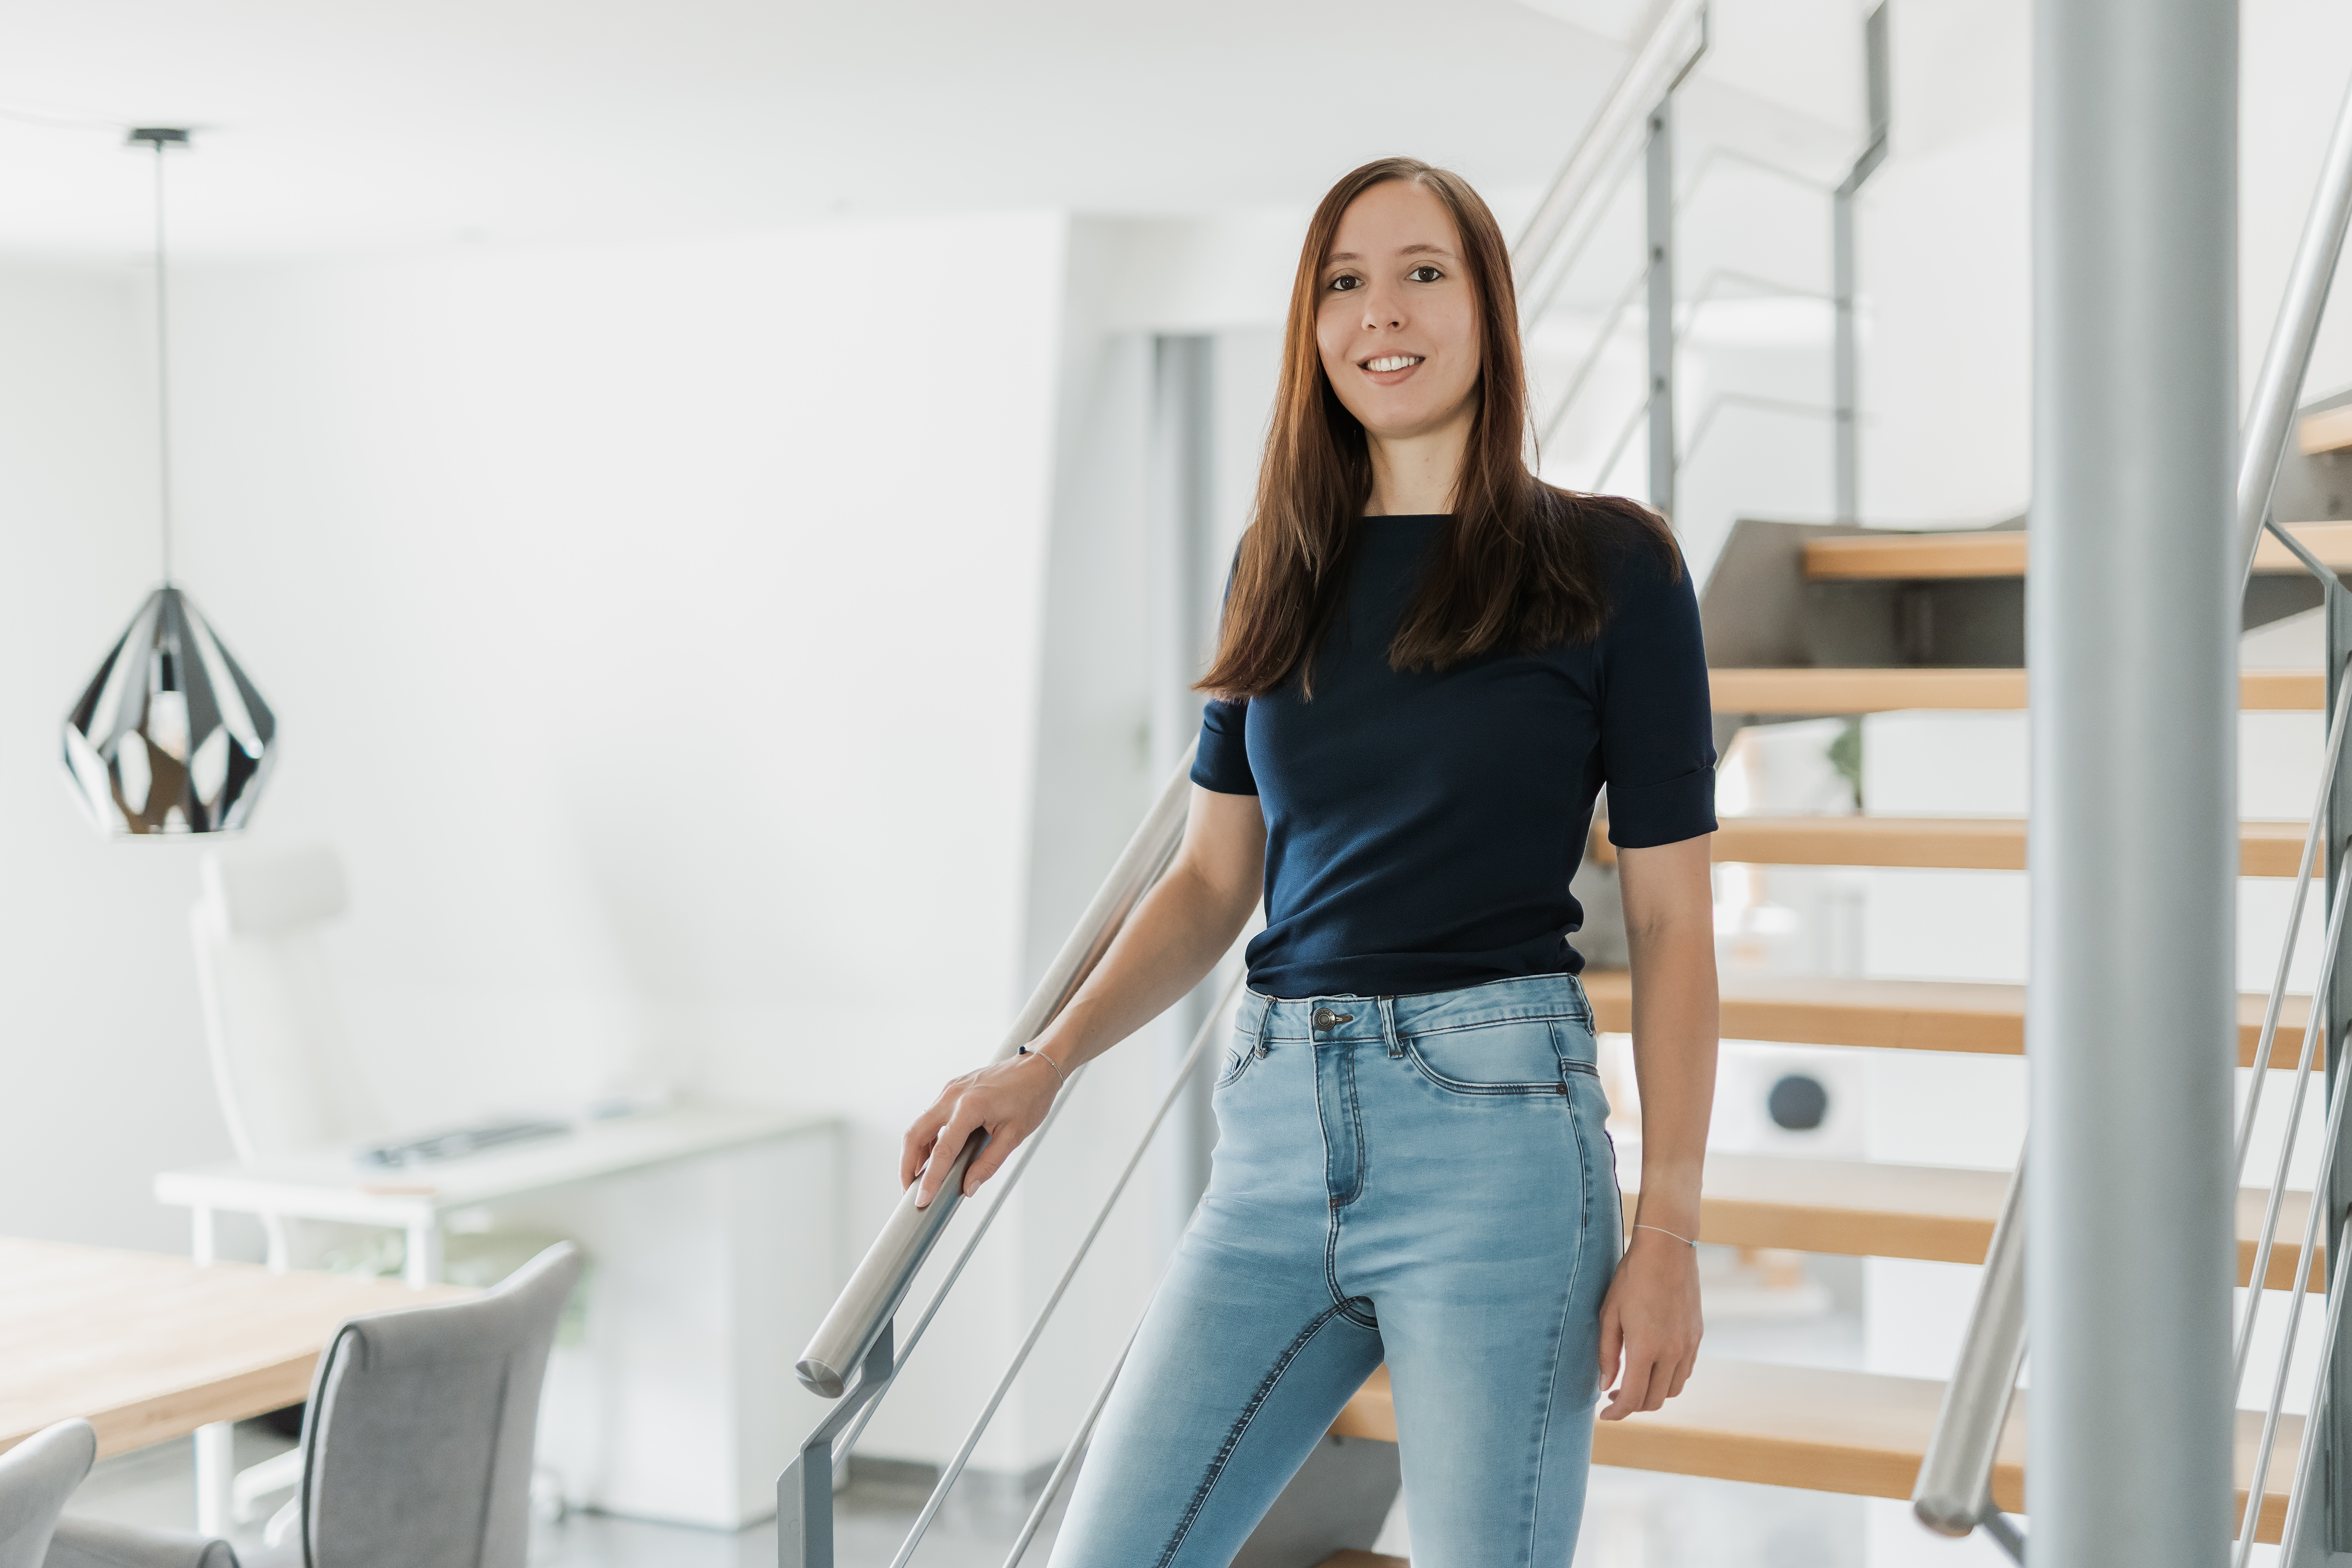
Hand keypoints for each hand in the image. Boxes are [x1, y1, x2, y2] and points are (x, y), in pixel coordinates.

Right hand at [900, 1052, 1063, 1208]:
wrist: (1037, 1066)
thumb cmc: (1031, 1096)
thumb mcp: (1014, 1136)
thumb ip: (989, 1163)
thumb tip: (969, 1187)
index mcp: (970, 1107)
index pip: (942, 1150)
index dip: (930, 1179)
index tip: (922, 1200)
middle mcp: (953, 1095)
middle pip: (914, 1134)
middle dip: (906, 1166)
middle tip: (909, 1191)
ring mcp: (949, 1090)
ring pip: (919, 1124)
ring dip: (914, 1152)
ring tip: (920, 1178)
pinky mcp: (952, 1089)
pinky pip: (931, 1116)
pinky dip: (927, 1138)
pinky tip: (934, 1155)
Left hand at [1596, 1226, 1702, 1418]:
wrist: (1668, 1251)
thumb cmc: (1631, 1279)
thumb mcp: (1609, 1313)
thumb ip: (1607, 1353)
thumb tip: (1606, 1386)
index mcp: (1646, 1348)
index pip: (1634, 1398)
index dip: (1618, 1413)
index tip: (1604, 1415)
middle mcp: (1672, 1352)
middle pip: (1655, 1400)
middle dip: (1633, 1406)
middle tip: (1614, 1397)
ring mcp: (1688, 1345)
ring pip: (1673, 1390)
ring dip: (1652, 1394)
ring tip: (1633, 1382)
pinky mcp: (1697, 1337)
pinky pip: (1685, 1372)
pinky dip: (1668, 1379)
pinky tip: (1653, 1366)